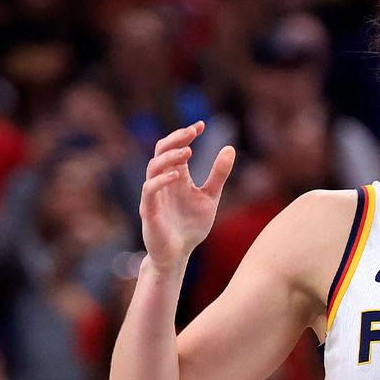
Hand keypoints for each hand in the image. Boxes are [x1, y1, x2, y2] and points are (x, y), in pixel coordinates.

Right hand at [140, 122, 234, 271]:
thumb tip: (230, 147)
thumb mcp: (210, 196)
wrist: (179, 254)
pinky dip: (160, 180)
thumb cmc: (191, 226)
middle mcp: (163, 182)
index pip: (175, 148)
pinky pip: (149, 190)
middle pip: (161, 151)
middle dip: (175, 139)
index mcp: (176, 177)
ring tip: (188, 151)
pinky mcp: (149, 211)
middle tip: (192, 132)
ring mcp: (154, 195)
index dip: (185, 135)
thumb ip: (218, 174)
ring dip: (169, 157)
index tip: (201, 125)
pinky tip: (176, 174)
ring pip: (153, 167)